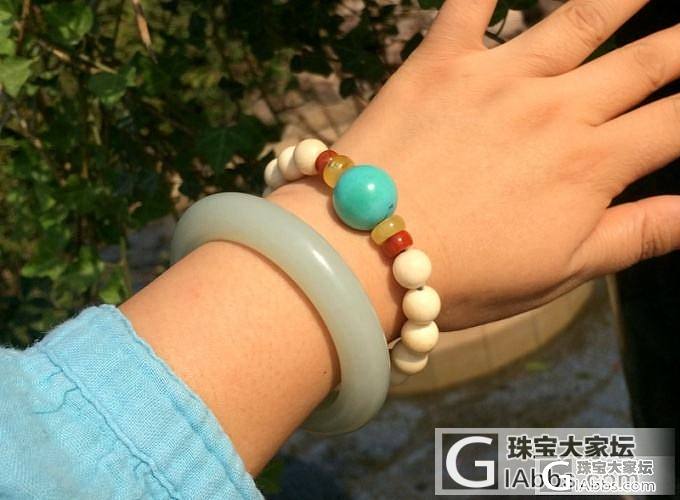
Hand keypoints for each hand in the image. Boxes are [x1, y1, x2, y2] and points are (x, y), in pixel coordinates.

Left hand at [326, 0, 679, 329]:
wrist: (364, 256)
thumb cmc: (463, 276)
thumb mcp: (559, 272)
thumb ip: (635, 236)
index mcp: (590, 165)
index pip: (677, 121)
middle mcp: (556, 109)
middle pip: (645, 60)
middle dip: (679, 43)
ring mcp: (498, 78)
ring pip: (579, 17)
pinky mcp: (440, 63)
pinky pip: (471, 1)